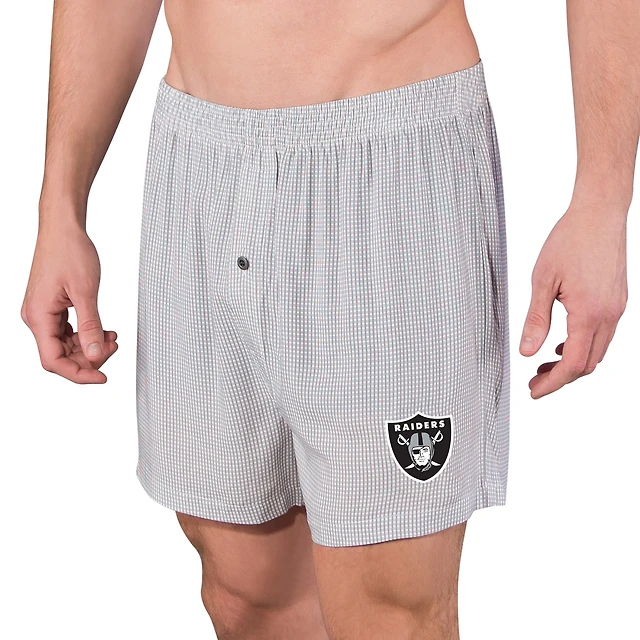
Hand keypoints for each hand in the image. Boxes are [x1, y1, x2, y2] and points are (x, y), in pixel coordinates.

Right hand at [21, 225, 118, 382]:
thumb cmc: (70, 251)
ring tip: (112, 336)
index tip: (103, 378)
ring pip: (66, 345)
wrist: (63, 228)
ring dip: (91, 345)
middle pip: (61, 356)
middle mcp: (36, 318)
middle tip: (114, 346)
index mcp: (38, 317)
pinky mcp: (52, 308)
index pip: (54, 361)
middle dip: (90, 357)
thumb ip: (91, 326)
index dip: (79, 374)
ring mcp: (43, 313)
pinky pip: (68, 331)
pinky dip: (87, 333)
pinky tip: (104, 329)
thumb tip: (96, 355)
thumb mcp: (85, 291)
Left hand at [519, 200, 627, 398]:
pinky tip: (562, 342)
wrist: (600, 213)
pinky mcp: (617, 300)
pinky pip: (602, 334)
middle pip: (588, 364)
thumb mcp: (542, 281)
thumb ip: (535, 320)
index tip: (534, 391)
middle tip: (534, 381)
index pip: (573, 365)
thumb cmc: (570, 240)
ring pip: (597, 351)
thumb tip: (527, 351)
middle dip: (561, 378)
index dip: (553, 384)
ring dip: (572, 362)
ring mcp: (616, 308)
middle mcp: (609, 315)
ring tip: (544, 364)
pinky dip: (582, 345)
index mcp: (589, 313)